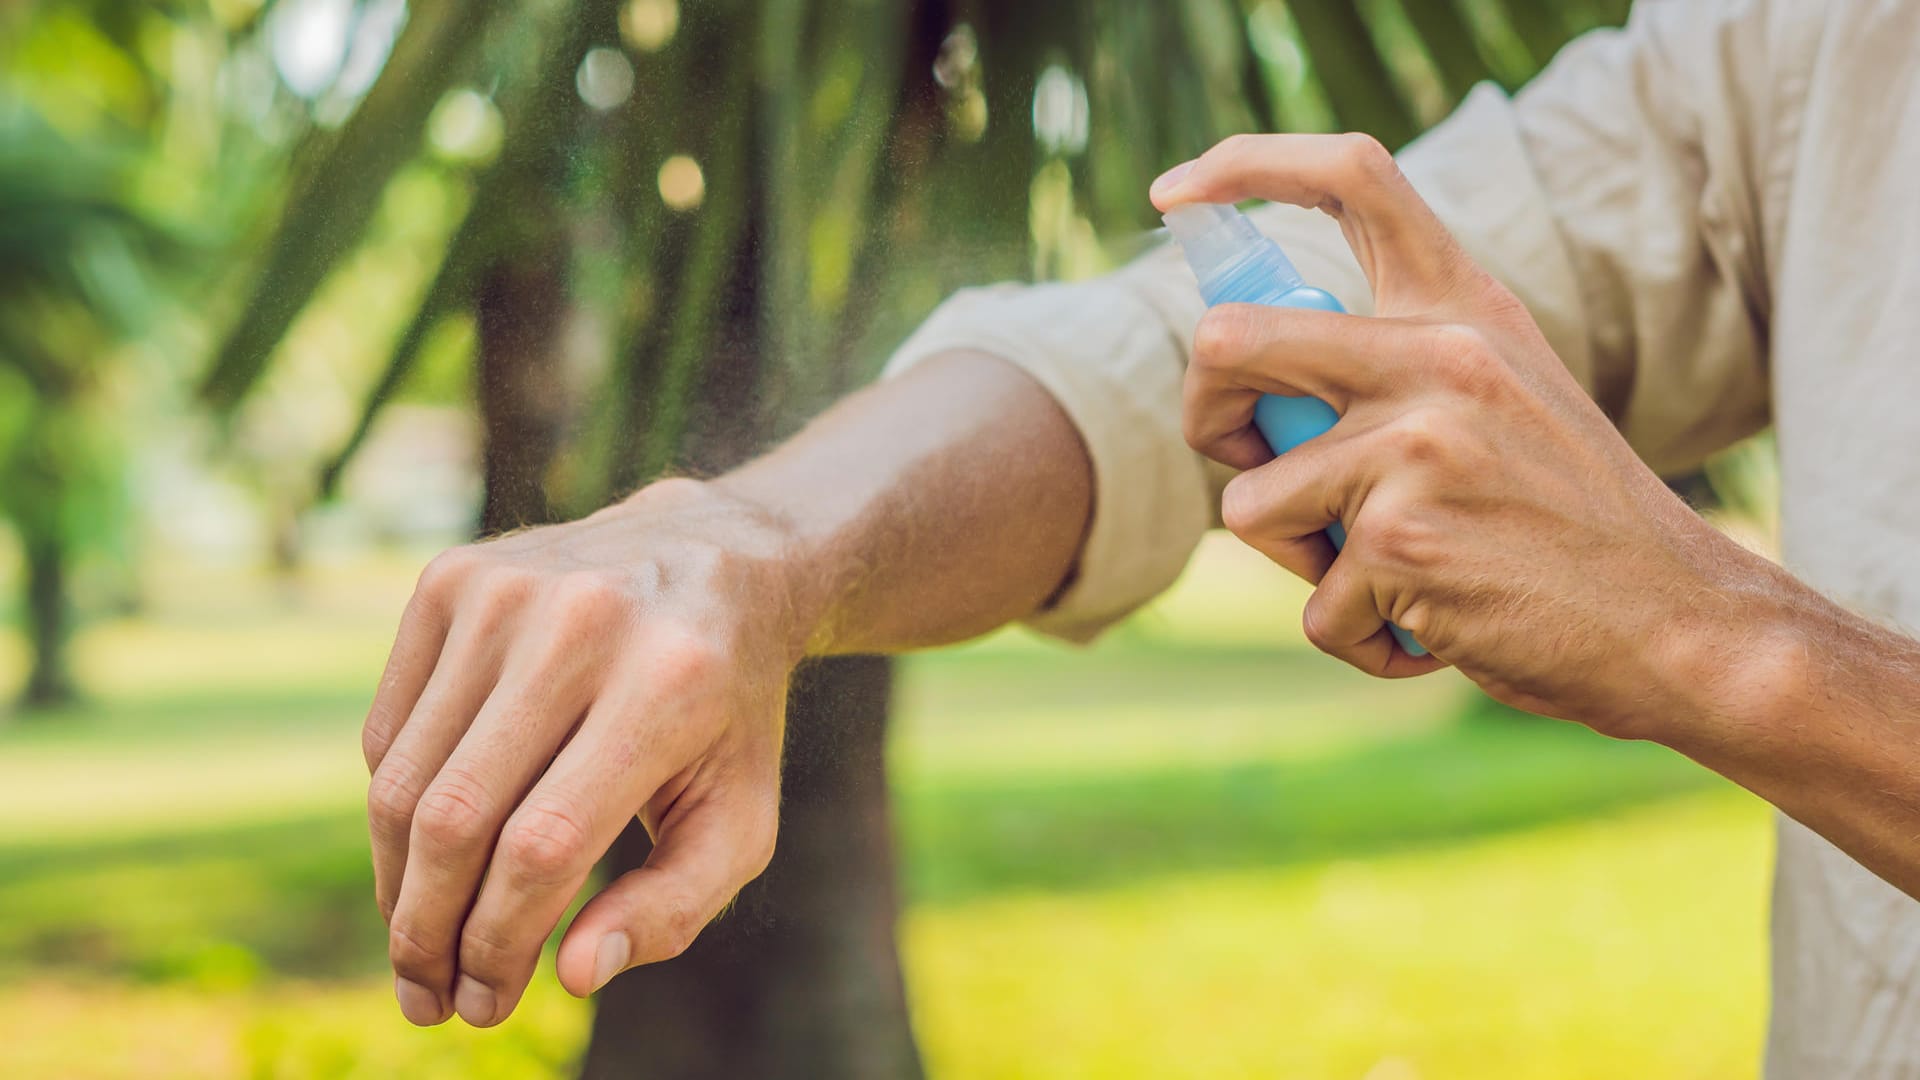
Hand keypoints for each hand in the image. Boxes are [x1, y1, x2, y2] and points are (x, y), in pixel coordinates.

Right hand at [363, 477, 797, 1026]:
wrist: (712, 558)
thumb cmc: (728, 715)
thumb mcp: (740, 815)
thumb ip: (675, 906)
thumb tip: (575, 975)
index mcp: (668, 684)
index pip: (545, 846)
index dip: (499, 944)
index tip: (484, 1007)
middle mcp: (581, 624)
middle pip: (458, 818)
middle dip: (428, 932)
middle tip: (429, 1000)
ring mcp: (506, 591)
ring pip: (404, 781)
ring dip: (396, 886)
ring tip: (417, 947)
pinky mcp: (451, 578)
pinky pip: (390, 732)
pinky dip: (397, 810)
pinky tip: (431, 853)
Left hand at [1151, 134, 1761, 734]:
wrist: (1676, 621)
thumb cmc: (1569, 521)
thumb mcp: (1502, 396)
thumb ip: (1397, 366)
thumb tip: (1243, 372)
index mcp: (1464, 308)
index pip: (1350, 176)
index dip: (1242, 166)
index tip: (1174, 195)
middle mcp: (1438, 357)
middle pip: (1228, 343)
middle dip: (1203, 418)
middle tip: (1248, 461)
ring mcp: (1415, 447)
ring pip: (1250, 505)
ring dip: (1299, 562)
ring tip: (1389, 576)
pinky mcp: (1400, 542)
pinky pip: (1314, 607)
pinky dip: (1361, 637)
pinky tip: (1435, 629)